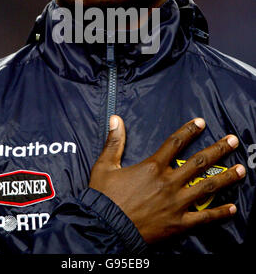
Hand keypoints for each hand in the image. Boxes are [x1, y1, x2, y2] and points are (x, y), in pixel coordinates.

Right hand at [89, 116, 245, 243]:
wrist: (105, 228)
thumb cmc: (105, 197)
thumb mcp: (104, 166)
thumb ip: (114, 141)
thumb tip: (116, 118)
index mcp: (153, 166)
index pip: (175, 143)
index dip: (189, 131)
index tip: (201, 122)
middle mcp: (169, 182)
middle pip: (199, 162)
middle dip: (218, 149)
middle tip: (233, 140)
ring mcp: (176, 203)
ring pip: (207, 187)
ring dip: (226, 177)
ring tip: (242, 169)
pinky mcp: (179, 223)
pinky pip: (203, 218)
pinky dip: (219, 213)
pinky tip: (232, 208)